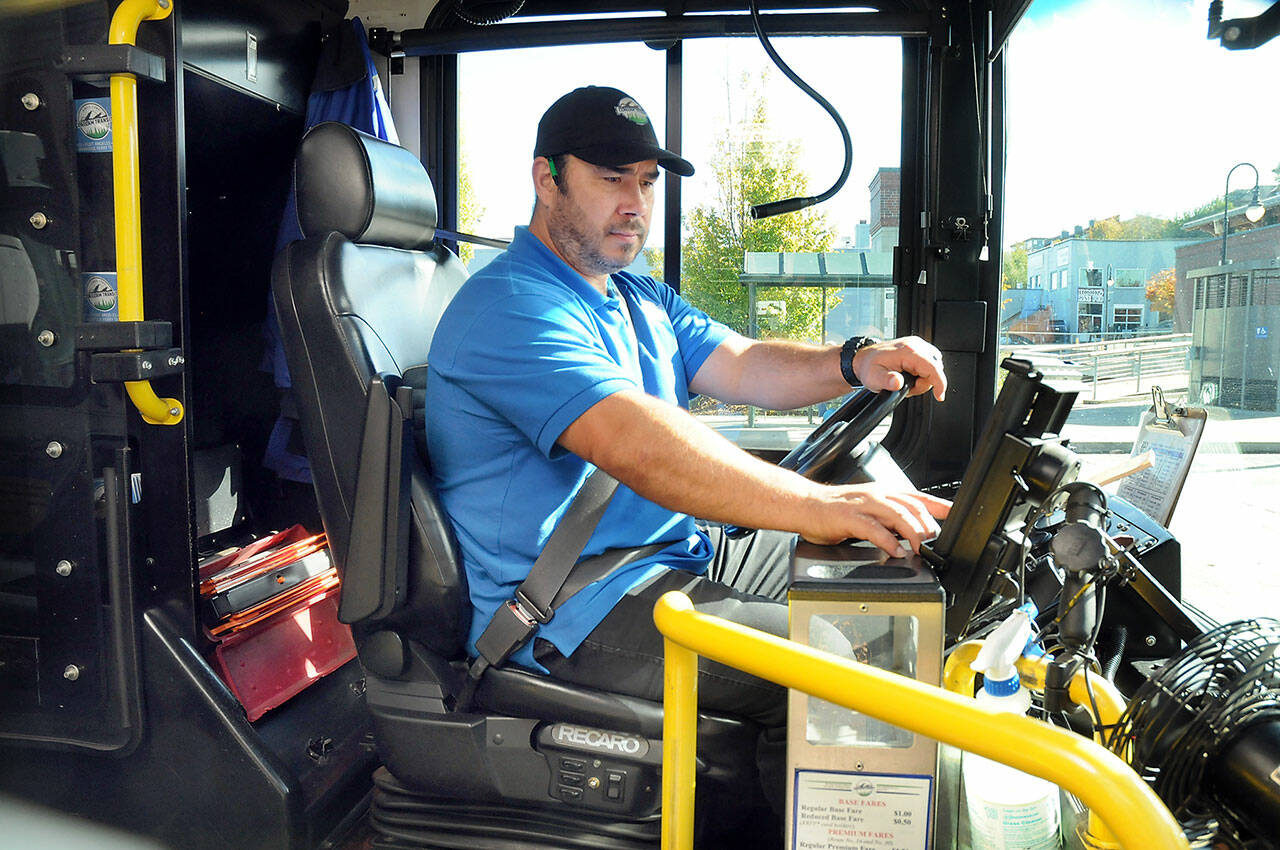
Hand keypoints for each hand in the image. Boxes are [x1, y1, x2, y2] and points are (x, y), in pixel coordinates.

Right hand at [799, 482, 950, 554]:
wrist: (805, 505)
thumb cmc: (834, 510)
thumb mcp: (868, 510)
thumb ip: (888, 519)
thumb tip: (910, 534)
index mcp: (883, 493)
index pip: (918, 497)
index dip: (939, 505)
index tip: (955, 515)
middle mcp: (876, 495)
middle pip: (912, 507)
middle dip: (928, 525)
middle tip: (935, 543)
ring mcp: (863, 505)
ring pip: (898, 515)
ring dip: (913, 533)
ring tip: (921, 548)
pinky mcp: (849, 518)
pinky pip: (874, 529)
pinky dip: (888, 541)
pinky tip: (896, 551)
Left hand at [852, 335, 947, 401]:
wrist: (863, 359)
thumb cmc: (868, 367)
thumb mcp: (874, 378)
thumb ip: (886, 381)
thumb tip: (898, 382)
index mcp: (907, 351)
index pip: (933, 367)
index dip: (940, 383)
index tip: (939, 396)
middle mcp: (914, 344)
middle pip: (936, 368)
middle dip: (925, 382)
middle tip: (908, 387)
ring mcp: (916, 345)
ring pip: (934, 366)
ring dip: (924, 378)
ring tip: (907, 382)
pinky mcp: (916, 348)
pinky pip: (929, 362)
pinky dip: (922, 373)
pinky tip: (910, 377)